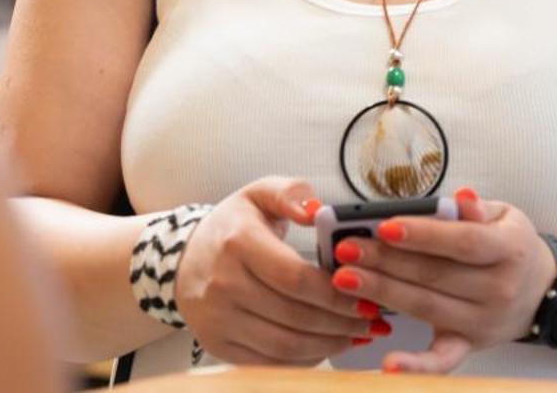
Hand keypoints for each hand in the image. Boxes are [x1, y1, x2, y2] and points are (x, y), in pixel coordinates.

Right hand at [173, 177, 378, 365]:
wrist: (185, 259)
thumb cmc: (232, 227)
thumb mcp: (259, 194)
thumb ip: (292, 192)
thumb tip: (318, 210)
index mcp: (238, 242)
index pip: (295, 277)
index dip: (336, 293)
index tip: (366, 297)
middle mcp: (223, 284)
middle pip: (294, 316)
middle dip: (341, 322)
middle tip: (371, 321)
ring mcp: (218, 319)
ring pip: (284, 345)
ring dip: (328, 345)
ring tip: (355, 335)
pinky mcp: (217, 344)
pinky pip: (269, 362)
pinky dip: (303, 359)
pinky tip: (326, 346)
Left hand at [327, 188, 556, 374]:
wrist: (541, 292)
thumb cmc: (511, 246)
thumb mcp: (505, 217)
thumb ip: (477, 208)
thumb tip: (459, 196)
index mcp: (508, 249)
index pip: (461, 242)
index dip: (422, 235)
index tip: (384, 226)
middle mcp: (498, 288)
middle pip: (435, 275)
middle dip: (385, 261)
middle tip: (346, 249)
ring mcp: (482, 321)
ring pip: (426, 306)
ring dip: (381, 293)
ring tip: (345, 278)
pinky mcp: (469, 344)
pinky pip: (442, 360)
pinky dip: (416, 366)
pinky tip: (387, 363)